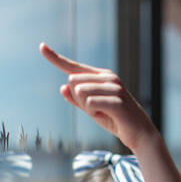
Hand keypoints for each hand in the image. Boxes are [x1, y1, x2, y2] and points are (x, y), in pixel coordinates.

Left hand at [39, 42, 159, 151]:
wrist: (139, 134)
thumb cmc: (116, 120)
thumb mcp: (92, 110)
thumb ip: (77, 100)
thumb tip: (63, 87)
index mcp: (101, 76)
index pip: (74, 66)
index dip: (56, 58)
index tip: (41, 47)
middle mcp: (108, 77)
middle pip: (74, 82)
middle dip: (80, 102)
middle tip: (98, 111)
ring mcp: (114, 87)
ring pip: (80, 92)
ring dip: (88, 109)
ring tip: (104, 114)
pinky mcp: (116, 99)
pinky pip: (89, 103)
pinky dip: (93, 113)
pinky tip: (107, 116)